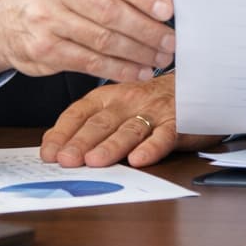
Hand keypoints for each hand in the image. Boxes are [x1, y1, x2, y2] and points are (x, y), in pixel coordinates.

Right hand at [0, 0, 176, 82]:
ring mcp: (44, 19)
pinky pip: (91, 62)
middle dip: (147, 30)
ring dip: (138, 52)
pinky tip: (138, 71)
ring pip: (103, 40)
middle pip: (111, 11)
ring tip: (160, 57)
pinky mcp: (43, 49)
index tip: (169, 10)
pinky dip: (120, 69)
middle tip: (171, 40)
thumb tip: (159, 4)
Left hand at [38, 75, 218, 167]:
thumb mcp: (115, 107)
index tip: (49, 153)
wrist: (196, 84)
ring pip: (129, 130)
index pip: (79, 114)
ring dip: (111, 146)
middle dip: (81, 142)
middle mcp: (128, 103)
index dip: (62, 133)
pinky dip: (152, 147)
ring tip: (95, 162)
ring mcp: (154, 112)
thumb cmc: (149, 103)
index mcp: (107, 98)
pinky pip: (164, 135)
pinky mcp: (179, 122)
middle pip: (101, 123)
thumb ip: (89, 126)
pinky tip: (140, 159)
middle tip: (66, 160)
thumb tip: (55, 150)